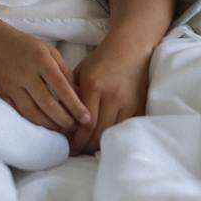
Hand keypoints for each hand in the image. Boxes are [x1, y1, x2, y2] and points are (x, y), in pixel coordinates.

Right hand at [0, 22, 91, 132]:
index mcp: (40, 60)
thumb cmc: (23, 45)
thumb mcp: (48, 50)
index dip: (76, 106)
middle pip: (48, 104)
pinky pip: (18, 112)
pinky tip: (43, 124)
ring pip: (33, 112)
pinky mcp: (1, 92)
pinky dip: (32, 121)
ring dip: (49, 124)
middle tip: (75, 128)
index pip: (62, 87)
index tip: (87, 119)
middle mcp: (25, 73)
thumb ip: (63, 71)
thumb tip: (77, 95)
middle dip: (64, 120)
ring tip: (61, 129)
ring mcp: (11, 85)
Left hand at [68, 34, 152, 154]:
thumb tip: (61, 114)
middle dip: (84, 144)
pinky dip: (114, 136)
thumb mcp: (81, 71)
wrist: (131, 49)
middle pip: (97, 131)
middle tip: (73, 151)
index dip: (75, 137)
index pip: (83, 121)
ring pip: (111, 132)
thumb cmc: (101, 59)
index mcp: (93, 86)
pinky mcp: (138, 106)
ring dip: (98, 143)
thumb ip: (72, 92)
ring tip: (86, 148)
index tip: (66, 144)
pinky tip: (103, 139)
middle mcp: (111, 96)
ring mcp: (127, 103)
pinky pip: (125, 127)